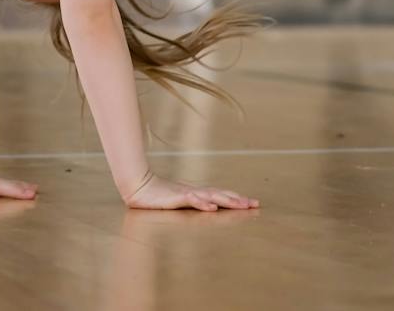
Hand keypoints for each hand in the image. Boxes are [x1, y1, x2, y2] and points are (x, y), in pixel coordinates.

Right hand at [123, 172, 257, 211]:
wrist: (139, 186)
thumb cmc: (158, 194)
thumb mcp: (179, 199)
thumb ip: (193, 201)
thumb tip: (209, 205)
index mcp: (196, 192)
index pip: (220, 194)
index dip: (236, 198)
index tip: (252, 203)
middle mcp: (195, 191)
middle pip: (221, 194)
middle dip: (238, 200)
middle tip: (254, 204)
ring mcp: (186, 193)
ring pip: (211, 196)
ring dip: (227, 200)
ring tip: (241, 205)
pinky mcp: (176, 197)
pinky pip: (192, 200)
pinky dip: (203, 203)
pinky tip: (212, 207)